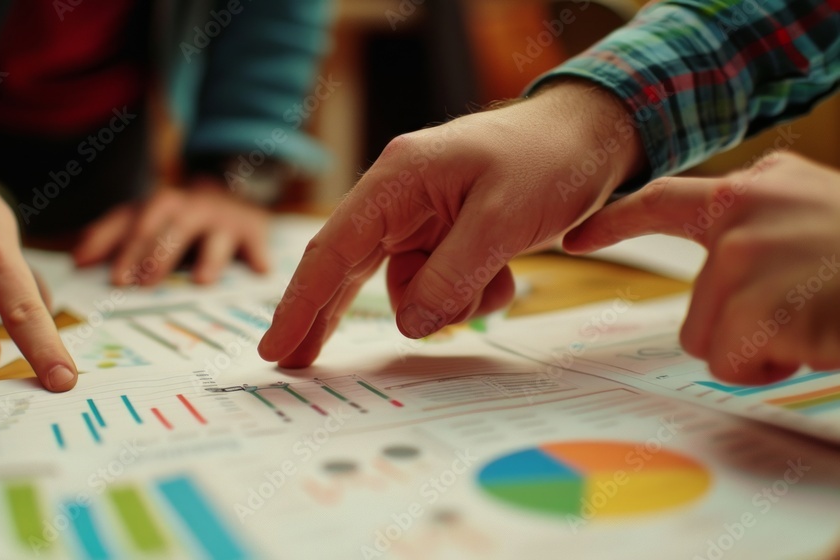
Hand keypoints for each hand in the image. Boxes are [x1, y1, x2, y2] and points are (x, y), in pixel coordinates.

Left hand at [71, 177, 270, 285]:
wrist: (234, 194)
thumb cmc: (181, 219)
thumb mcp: (147, 219)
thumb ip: (113, 235)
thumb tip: (78, 260)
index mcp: (157, 206)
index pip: (133, 222)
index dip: (120, 247)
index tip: (111, 278)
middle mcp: (189, 207)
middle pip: (168, 227)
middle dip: (155, 254)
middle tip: (140, 283)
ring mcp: (221, 218)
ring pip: (211, 235)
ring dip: (207, 257)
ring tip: (200, 282)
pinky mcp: (252, 229)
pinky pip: (255, 242)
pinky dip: (258, 255)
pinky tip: (259, 271)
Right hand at [258, 82, 644, 366]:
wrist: (591, 135)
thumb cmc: (547, 158)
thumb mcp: (503, 218)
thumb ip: (452, 274)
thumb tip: (412, 325)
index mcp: (397, 180)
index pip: (333, 249)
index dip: (300, 302)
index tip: (276, 346)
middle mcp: (399, 200)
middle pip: (346, 270)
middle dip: (328, 316)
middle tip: (296, 363)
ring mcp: (422, 219)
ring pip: (406, 287)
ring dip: (446, 301)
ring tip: (497, 278)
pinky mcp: (446, 236)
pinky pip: (439, 284)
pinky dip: (467, 293)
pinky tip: (502, 275)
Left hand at [565, 152, 839, 384]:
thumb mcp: (819, 215)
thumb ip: (762, 226)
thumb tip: (719, 262)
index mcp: (755, 190)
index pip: (665, 200)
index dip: (616, 221)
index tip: (576, 238)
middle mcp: (743, 212)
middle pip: (696, 311)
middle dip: (743, 331)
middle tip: (809, 312)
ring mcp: (749, 255)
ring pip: (713, 341)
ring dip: (765, 349)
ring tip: (820, 319)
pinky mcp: (760, 301)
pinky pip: (737, 362)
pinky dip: (777, 367)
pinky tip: (820, 337)